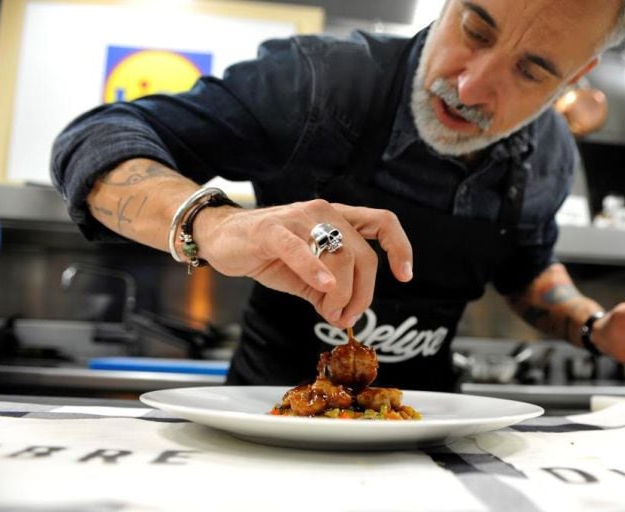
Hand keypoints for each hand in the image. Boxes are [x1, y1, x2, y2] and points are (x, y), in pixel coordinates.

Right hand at [195, 199, 412, 327]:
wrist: (220, 238)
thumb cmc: (267, 253)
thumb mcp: (306, 276)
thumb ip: (329, 293)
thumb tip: (345, 317)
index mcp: (336, 219)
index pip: (381, 222)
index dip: (399, 247)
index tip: (404, 276)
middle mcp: (323, 212)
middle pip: (362, 253)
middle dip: (362, 292)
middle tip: (345, 317)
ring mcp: (298, 218)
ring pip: (340, 255)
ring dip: (341, 292)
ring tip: (328, 312)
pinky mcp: (271, 230)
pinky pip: (300, 248)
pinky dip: (316, 269)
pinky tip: (323, 288)